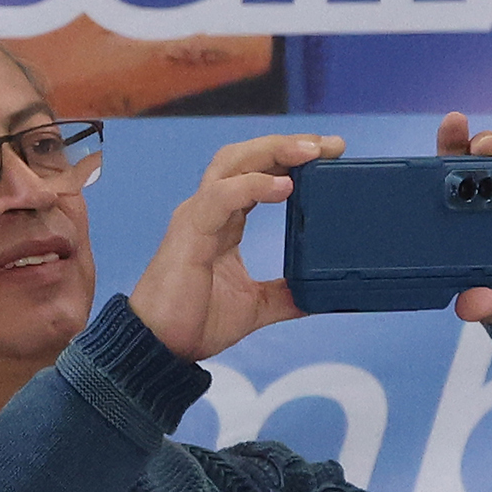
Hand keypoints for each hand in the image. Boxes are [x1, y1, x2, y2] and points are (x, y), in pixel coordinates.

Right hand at [129, 133, 342, 359]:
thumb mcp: (255, 306)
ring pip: (232, 164)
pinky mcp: (189, 231)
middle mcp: (210, 210)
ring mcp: (197, 216)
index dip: (291, 159)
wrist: (160, 347)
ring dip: (274, 152)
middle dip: (287, 144)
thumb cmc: (194, 322)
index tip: (331, 153)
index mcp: (225, 222)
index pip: (258, 173)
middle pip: (246, 156)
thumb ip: (284, 295)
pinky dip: (253, 185)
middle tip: (329, 145)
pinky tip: (283, 185)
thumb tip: (316, 295)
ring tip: (310, 151)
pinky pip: (221, 195)